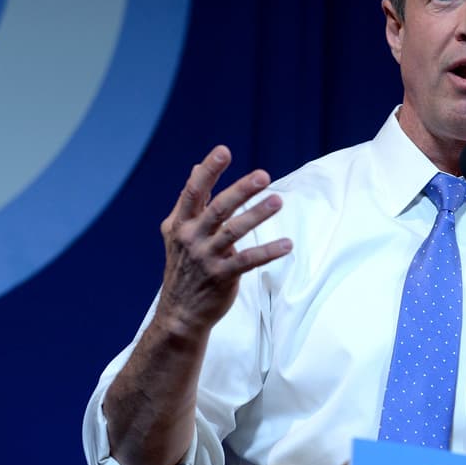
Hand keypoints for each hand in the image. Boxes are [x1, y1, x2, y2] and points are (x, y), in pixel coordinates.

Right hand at [155, 145, 291, 336]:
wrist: (179, 313)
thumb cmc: (183, 266)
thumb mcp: (178, 232)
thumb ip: (189, 201)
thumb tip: (196, 168)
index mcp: (181, 223)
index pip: (194, 191)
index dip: (208, 171)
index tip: (223, 151)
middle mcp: (191, 238)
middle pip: (217, 209)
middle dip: (241, 190)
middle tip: (264, 175)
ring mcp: (206, 258)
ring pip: (234, 232)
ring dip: (257, 215)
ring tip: (278, 202)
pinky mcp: (221, 276)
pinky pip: (248, 261)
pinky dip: (268, 252)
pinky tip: (287, 244)